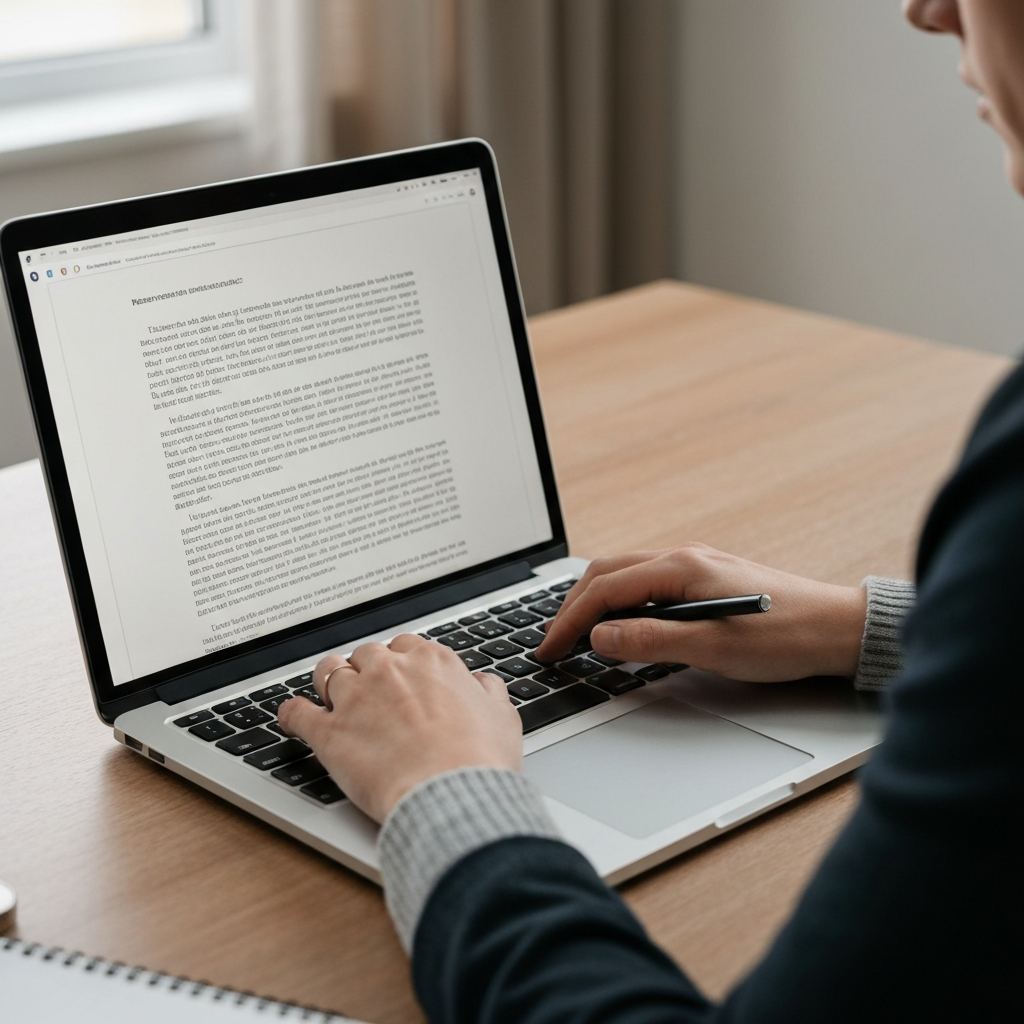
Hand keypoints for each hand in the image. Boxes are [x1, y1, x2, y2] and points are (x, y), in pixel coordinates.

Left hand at [277, 634, 522, 822]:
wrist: (454, 797)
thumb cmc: (481, 761)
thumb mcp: (503, 717)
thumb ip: (488, 692)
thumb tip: (481, 684)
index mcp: (432, 661)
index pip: (406, 646)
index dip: (402, 664)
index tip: (402, 678)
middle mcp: (390, 670)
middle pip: (366, 655)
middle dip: (366, 670)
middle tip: (369, 692)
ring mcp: (356, 698)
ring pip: (328, 672)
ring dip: (328, 682)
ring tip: (328, 694)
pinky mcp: (329, 733)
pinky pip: (297, 713)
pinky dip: (291, 714)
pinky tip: (291, 717)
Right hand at [536, 543, 866, 681]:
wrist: (838, 629)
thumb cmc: (786, 637)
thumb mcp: (714, 648)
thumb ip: (652, 640)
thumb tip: (600, 637)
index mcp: (681, 567)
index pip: (605, 589)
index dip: (570, 621)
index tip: (550, 650)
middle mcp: (683, 557)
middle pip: (607, 573)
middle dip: (573, 607)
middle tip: (553, 643)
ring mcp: (695, 565)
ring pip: (625, 576)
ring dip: (595, 603)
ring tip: (576, 635)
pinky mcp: (705, 579)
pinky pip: (647, 584)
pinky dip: (621, 603)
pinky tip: (620, 626)